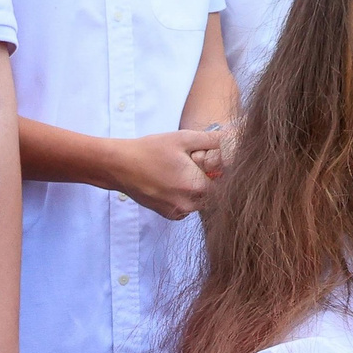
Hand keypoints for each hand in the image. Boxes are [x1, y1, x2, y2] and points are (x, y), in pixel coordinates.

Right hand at [105, 129, 221, 219]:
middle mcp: (189, 204)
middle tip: (197, 164)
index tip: (214, 161)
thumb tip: (233, 137)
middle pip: (214, 195)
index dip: (223, 171)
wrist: (119, 166)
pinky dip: (186, 196)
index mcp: (195, 186)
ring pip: (201, 202)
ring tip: (182, 172)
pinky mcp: (169, 215)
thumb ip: (211, 140)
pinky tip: (173, 182)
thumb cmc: (149, 150)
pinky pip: (188, 206)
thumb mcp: (182, 139)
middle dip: (210, 180)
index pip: (225, 183)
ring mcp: (178, 212)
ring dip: (198, 189)